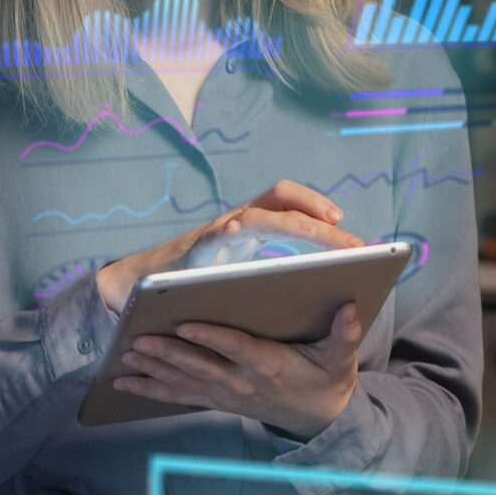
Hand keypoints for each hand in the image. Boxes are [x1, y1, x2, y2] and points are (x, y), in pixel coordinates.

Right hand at [94, 180, 361, 313]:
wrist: (142, 292)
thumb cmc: (200, 286)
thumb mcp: (243, 278)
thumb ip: (275, 275)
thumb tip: (324, 291)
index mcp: (252, 226)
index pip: (288, 202)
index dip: (316, 205)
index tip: (346, 224)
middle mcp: (237, 222)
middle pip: (281, 203)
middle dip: (320, 217)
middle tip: (353, 243)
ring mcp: (215, 233)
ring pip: (258, 215)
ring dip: (295, 222)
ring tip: (326, 229)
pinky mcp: (193, 251)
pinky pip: (213, 237)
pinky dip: (224, 232)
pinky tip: (237, 231)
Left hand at [116, 302, 362, 438]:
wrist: (319, 418)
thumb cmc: (326, 380)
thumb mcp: (341, 358)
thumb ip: (345, 333)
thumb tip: (351, 307)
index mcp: (269, 365)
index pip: (236, 348)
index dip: (211, 337)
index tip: (187, 324)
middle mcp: (242, 382)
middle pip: (200, 366)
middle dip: (168, 354)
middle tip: (140, 341)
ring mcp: (226, 394)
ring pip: (184, 381)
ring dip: (153, 370)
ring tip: (126, 357)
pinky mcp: (216, 399)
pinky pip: (179, 396)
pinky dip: (150, 390)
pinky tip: (124, 383)